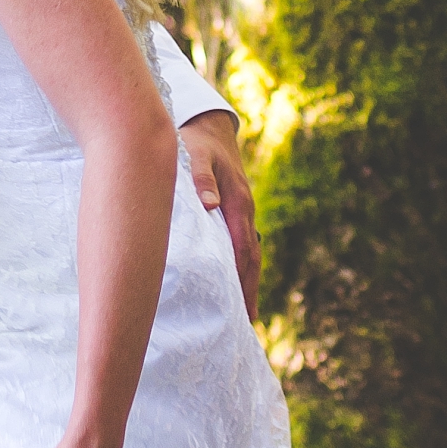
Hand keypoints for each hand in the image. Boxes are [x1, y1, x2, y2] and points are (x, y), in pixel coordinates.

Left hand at [180, 110, 260, 314]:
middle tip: (247, 322)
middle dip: (250, 289)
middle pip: (251, 258)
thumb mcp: (195, 155)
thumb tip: (211, 205)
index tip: (242, 307)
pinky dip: (238, 265)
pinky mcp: (230, 211)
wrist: (206, 125)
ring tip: (243, 312)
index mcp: (237, 203)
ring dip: (246, 280)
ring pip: (247, 252)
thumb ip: (201, 178)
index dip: (244, 279)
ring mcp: (239, 212)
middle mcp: (243, 211)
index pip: (244, 249)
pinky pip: (238, 243)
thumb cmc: (197, 142)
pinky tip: (230, 281)